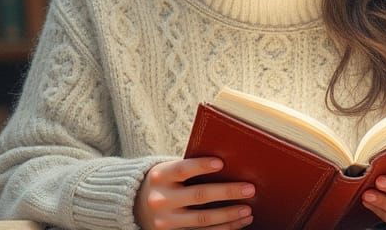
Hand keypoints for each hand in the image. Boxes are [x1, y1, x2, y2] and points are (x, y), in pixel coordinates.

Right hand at [134, 157, 255, 229]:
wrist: (135, 206)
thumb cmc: (164, 181)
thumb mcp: (169, 170)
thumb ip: (190, 168)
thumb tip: (228, 166)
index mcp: (160, 176)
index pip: (182, 169)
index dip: (201, 166)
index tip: (221, 163)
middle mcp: (160, 199)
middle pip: (198, 196)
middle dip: (227, 192)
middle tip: (250, 189)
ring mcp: (165, 221)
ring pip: (203, 219)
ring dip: (229, 215)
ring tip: (248, 210)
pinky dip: (223, 228)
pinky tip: (239, 222)